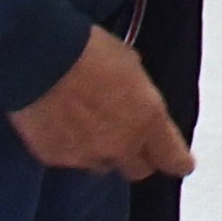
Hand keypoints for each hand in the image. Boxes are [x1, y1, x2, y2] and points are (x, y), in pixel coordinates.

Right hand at [7, 26, 191, 180]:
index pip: (173, 159)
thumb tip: (136, 106)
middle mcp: (121, 145)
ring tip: (87, 126)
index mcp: (148, 119)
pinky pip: (71, 159)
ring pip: (103, 165)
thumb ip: (140, 98)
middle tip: (129, 141)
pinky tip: (61, 124)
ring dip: (102, 152)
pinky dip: (71, 147)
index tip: (181, 163)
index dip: (178, 162)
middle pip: (138, 170)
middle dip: (137, 157)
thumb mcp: (131, 66)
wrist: (39, 58)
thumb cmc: (91, 50)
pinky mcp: (55, 158)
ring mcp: (87, 155)